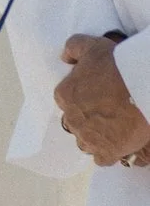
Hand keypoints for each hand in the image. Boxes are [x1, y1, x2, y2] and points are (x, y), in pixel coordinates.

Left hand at [56, 33, 149, 167]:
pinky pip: (101, 159)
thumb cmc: (116, 66)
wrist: (140, 86)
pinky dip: (108, 153)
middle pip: (75, 122)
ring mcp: (88, 139)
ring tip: (114, 128)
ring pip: (86, 142)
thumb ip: (73, 47)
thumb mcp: (91, 46)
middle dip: (88, 119)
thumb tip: (65, 57)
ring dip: (96, 137)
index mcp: (64, 95)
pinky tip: (119, 144)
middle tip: (109, 111)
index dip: (83, 97)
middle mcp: (71, 119)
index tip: (98, 95)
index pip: (67, 100)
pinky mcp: (106, 153)